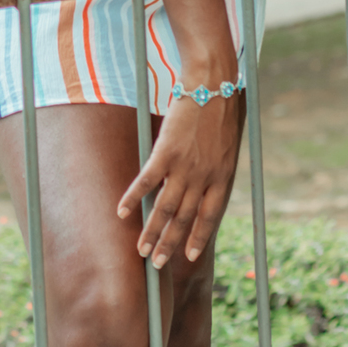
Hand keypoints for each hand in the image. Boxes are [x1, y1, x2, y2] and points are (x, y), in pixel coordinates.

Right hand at [116, 93, 241, 268]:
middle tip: (156, 264)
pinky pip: (146, 182)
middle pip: (185, 219)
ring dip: (152, 232)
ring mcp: (185, 166)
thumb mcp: (225, 144)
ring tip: (141, 251)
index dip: (199, 237)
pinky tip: (122, 213)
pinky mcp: (166, 152)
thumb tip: (204, 180)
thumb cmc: (219, 108)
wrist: (214, 83)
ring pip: (165, 208)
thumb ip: (215, 166)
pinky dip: (133, 198)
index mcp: (223, 176)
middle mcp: (204, 177)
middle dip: (170, 244)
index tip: (190, 257)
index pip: (210, 217)